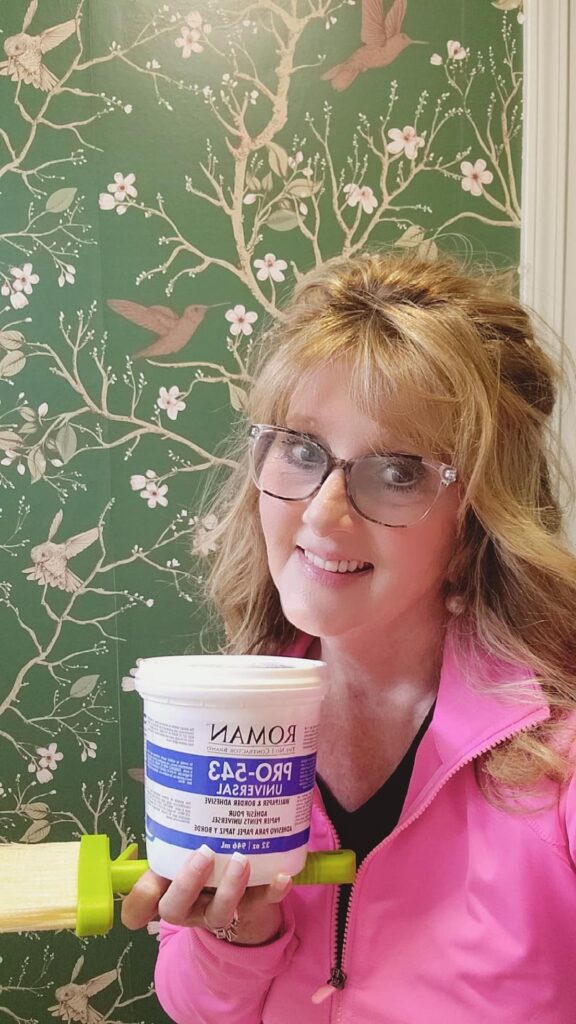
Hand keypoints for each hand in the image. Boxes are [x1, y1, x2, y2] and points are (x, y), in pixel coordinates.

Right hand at [121, 846, 292, 945]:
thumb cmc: (201, 863)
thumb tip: (173, 787)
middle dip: (187, 884)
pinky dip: (273, 891)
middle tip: (203, 853)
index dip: (139, 901)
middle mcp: (188, 908)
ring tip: (241, 859)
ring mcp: (218, 911)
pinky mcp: (250, 907)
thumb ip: (173, 832)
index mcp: (164, 892)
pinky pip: (262, 903)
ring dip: (229, 888)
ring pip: (218, 913)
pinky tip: (283, 876)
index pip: (138, 908)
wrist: (239, 893)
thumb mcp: (180, 849)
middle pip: (174, 910)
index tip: (152, 879)